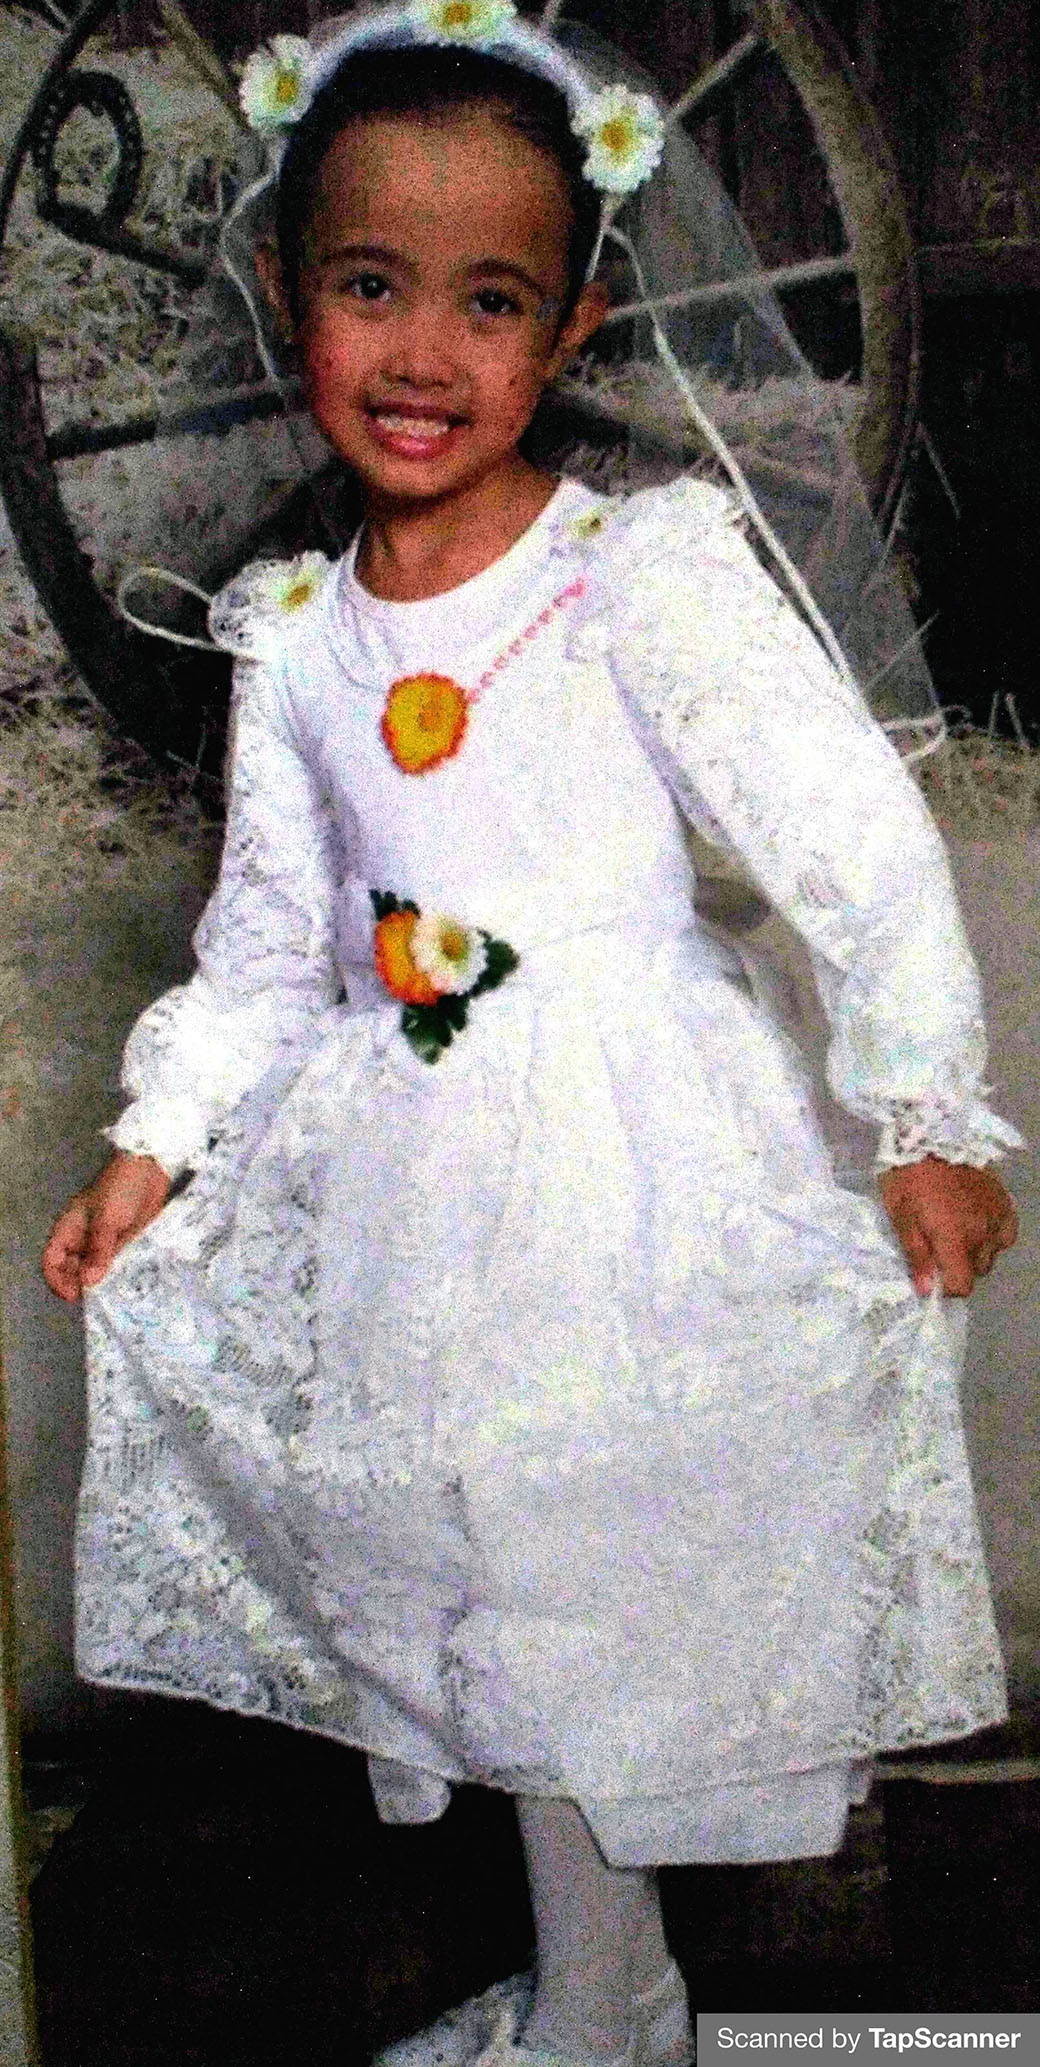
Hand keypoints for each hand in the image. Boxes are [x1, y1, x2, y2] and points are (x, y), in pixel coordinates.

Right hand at [42, 1152, 170, 1302]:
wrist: (150, 1169)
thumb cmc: (122, 1188)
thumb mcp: (107, 1220)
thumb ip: (98, 1251)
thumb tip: (88, 1281)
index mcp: (70, 1227)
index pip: (52, 1259)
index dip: (58, 1279)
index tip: (74, 1295)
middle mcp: (83, 1236)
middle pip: (72, 1268)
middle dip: (80, 1284)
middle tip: (96, 1297)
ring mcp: (103, 1240)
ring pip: (93, 1268)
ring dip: (99, 1282)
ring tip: (111, 1294)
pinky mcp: (123, 1241)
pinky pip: (114, 1263)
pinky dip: (116, 1274)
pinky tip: (125, 1283)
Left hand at [878, 1156, 1017, 1297]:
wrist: (930, 1132)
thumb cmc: (908, 1174)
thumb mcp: (900, 1215)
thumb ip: (917, 1255)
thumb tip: (927, 1291)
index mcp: (955, 1238)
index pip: (962, 1286)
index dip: (945, 1286)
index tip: (931, 1272)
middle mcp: (982, 1233)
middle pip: (975, 1270)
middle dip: (957, 1264)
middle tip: (937, 1242)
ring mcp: (997, 1216)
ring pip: (990, 1253)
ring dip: (974, 1249)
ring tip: (955, 1226)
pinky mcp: (1005, 1202)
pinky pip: (1004, 1234)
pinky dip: (991, 1233)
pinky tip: (975, 1220)